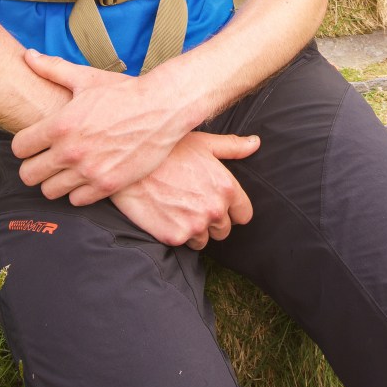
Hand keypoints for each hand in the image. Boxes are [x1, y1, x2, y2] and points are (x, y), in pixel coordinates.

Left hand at [11, 50, 193, 204]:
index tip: (35, 143)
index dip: (25, 145)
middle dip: (34, 166)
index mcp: (60, 125)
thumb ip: (52, 69)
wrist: (163, 108)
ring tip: (66, 170)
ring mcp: (89, 171)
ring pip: (50, 191)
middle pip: (28, 175)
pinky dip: (78, 191)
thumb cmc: (124, 92)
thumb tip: (27, 56)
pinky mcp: (108, 185)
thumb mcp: (86, 79)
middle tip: (47, 159)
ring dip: (55, 181)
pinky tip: (86, 176)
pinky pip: (76, 201)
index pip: (19, 148)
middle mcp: (71, 151)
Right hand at [112, 131, 259, 248]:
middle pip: (224, 230)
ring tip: (177, 208)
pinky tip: (165, 215)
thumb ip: (233, 147)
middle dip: (211, 220)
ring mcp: (196, 225)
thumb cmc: (169, 150)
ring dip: (194, 229)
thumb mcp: (204, 143)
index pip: (244, 215)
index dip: (231, 210)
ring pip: (204, 240)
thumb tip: (255, 143)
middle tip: (191, 203)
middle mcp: (215, 209)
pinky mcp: (175, 237)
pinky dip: (176, 233)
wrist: (131, 165)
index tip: (216, 202)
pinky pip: (184, 243)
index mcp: (227, 188)